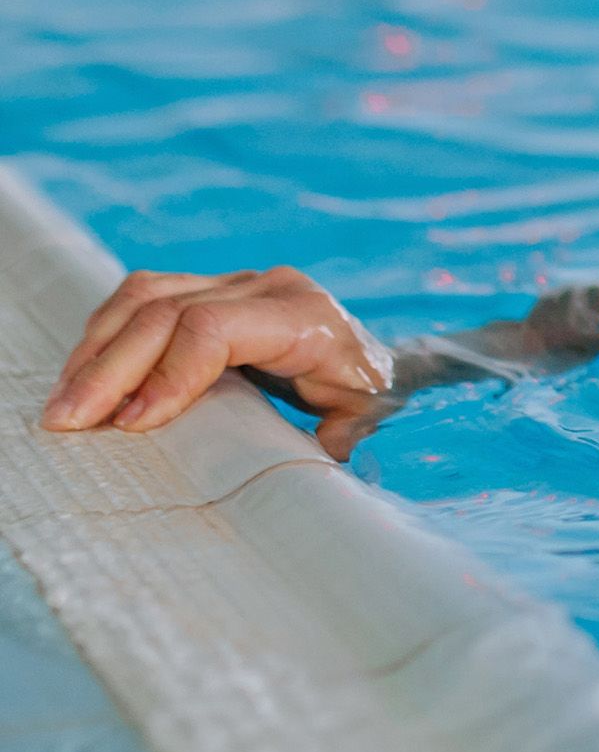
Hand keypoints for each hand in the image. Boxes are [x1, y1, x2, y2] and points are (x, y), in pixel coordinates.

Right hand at [41, 268, 393, 452]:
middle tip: (68, 419)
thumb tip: (278, 470)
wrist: (380, 355)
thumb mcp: (363, 421)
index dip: (167, 373)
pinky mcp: (209, 288)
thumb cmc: (370, 392)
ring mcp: (233, 282)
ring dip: (96, 350)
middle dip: (109, 368)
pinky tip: (84, 375)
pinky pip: (145, 298)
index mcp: (304, 316)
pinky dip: (107, 335)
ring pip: (145, 297)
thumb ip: (331, 442)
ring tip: (64, 402)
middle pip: (166, 311)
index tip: (131, 423)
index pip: (214, 328)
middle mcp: (264, 287)